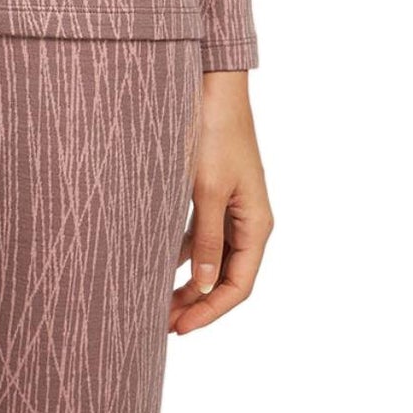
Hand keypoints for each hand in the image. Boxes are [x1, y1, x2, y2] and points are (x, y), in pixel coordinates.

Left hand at [170, 69, 272, 332]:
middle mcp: (249, 220)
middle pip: (224, 276)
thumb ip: (205, 240)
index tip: (179, 327)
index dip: (209, 311)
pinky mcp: (215, 192)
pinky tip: (157, 262)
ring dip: (187, 279)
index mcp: (256, 224)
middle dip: (195, 301)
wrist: (214, 85)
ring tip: (156, 301)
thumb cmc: (215, 132)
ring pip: (211, 257)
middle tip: (162, 322)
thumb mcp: (207, 190)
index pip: (237, 286)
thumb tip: (201, 287)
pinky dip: (182, 252)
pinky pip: (201, 234)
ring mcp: (233, 206)